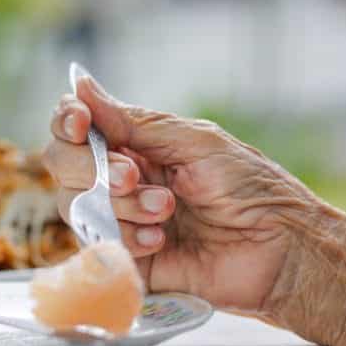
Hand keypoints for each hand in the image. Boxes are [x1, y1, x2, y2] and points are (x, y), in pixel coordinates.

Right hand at [43, 76, 320, 313]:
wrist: (281, 247)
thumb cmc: (250, 187)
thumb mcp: (194, 142)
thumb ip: (135, 122)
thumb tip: (81, 85)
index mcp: (142, 144)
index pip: (80, 127)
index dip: (68, 121)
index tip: (79, 123)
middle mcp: (127, 179)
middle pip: (65, 165)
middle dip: (93, 168)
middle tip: (134, 177)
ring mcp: (126, 220)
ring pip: (77, 206)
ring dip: (120, 205)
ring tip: (167, 211)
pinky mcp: (131, 260)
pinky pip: (99, 247)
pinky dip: (126, 238)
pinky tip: (162, 241)